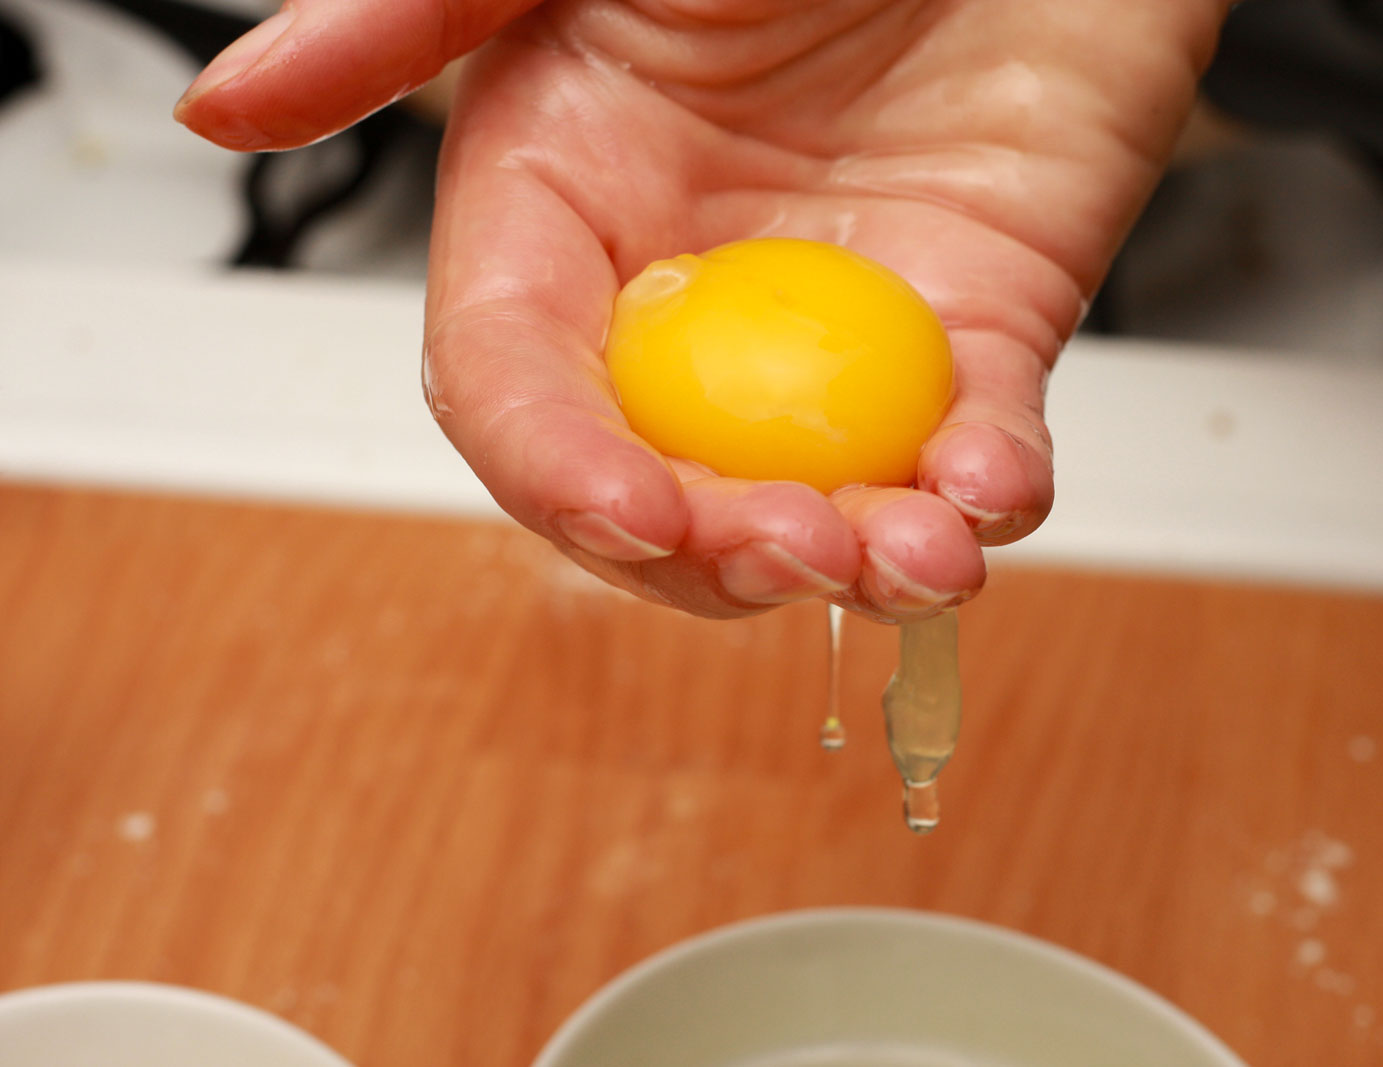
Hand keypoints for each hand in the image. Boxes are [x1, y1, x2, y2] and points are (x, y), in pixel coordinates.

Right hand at [176, 0, 1228, 617]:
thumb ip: (406, 23)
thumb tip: (224, 106)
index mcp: (570, 208)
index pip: (520, 384)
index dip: (561, 470)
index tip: (635, 513)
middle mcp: (695, 293)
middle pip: (663, 482)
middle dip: (716, 551)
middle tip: (787, 547)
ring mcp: (836, 327)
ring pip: (819, 499)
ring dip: (861, 560)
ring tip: (913, 555)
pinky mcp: (975, 331)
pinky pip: (974, 448)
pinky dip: (988, 493)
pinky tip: (989, 489)